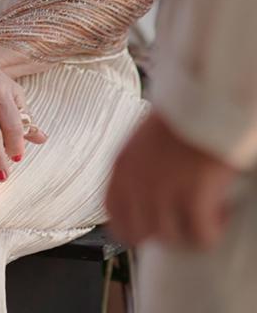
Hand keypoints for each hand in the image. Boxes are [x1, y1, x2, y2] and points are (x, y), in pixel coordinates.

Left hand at [107, 111, 236, 248]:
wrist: (206, 96)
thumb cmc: (181, 113)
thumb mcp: (143, 139)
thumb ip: (138, 169)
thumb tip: (144, 199)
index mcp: (121, 165)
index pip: (114, 216)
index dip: (134, 227)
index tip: (153, 226)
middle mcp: (136, 181)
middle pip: (141, 233)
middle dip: (164, 230)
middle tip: (182, 217)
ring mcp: (163, 190)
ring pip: (171, 237)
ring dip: (189, 229)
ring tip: (205, 209)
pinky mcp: (193, 195)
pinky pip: (201, 235)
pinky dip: (212, 229)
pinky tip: (219, 211)